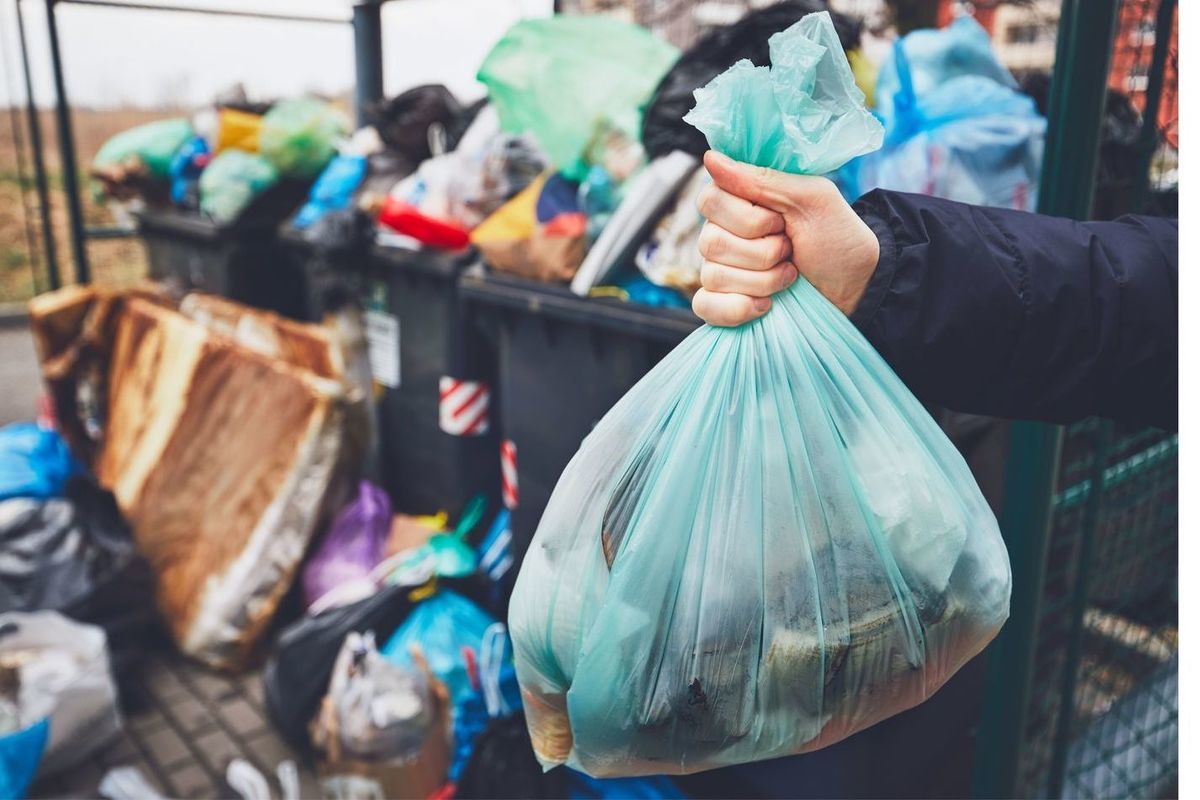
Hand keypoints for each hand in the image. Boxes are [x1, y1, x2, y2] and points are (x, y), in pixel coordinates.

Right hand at [691, 150, 880, 325]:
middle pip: (711, 242)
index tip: (780, 221)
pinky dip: (736, 309)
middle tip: (790, 249)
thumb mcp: (811, 198)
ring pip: (713, 276)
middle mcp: (722, 234)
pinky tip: (766, 306)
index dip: (748, 218)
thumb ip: (761, 178)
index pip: (710, 201)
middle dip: (763, 253)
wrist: (856, 286)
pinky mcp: (723, 304)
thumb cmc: (837, 237)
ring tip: (789, 276)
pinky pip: (705, 307)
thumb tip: (710, 158)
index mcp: (738, 202)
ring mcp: (720, 271)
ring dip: (763, 281)